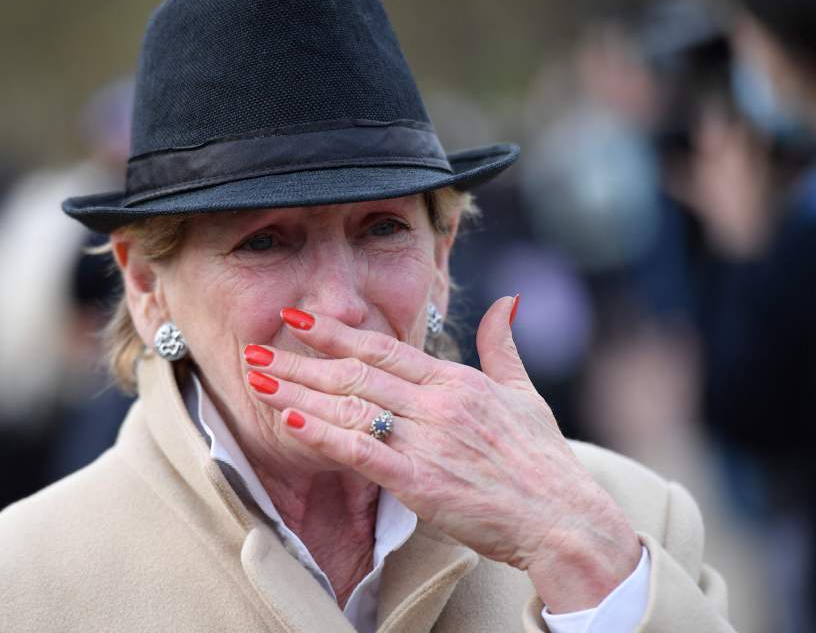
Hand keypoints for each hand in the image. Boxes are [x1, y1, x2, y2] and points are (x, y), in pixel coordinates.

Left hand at [244, 296, 640, 611]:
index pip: (384, 348)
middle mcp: (437, 404)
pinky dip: (326, 436)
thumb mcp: (525, 393)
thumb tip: (505, 301)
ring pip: (351, 408)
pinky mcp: (421, 482)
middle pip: (356, 374)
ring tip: (258, 381)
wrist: (563, 518)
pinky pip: (364, 453)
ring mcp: (428, 442)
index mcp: (456, 381)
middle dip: (301, 360)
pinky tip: (292, 422)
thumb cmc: (544, 460)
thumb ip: (503, 346)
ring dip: (300, 393)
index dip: (337, 331)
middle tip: (256, 349)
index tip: (299, 317)